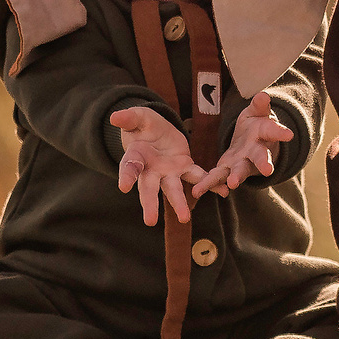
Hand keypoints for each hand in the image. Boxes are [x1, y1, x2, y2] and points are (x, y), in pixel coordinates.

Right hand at [110, 106, 198, 225]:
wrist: (156, 131)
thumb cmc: (142, 126)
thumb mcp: (137, 118)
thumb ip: (129, 118)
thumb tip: (114, 117)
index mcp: (136, 158)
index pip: (129, 168)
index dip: (126, 176)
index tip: (124, 186)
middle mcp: (151, 171)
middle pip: (150, 189)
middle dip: (150, 204)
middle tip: (150, 221)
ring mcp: (169, 172)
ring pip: (174, 189)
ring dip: (179, 203)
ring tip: (185, 218)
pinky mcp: (185, 167)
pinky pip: (198, 176)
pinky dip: (210, 185)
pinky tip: (223, 192)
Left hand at [190, 93, 294, 198]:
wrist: (249, 143)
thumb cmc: (255, 125)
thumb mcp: (257, 113)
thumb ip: (259, 106)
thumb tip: (263, 95)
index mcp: (264, 134)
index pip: (273, 131)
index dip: (280, 132)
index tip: (288, 134)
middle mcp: (256, 152)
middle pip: (260, 157)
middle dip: (264, 163)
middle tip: (268, 170)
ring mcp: (243, 163)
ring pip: (240, 171)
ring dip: (236, 177)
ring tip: (232, 184)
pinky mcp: (227, 169)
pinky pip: (217, 176)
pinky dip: (208, 184)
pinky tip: (198, 190)